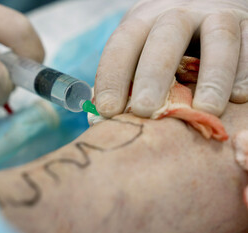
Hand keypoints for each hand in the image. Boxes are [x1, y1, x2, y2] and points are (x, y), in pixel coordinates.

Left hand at [95, 0, 247, 117]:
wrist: (204, 5)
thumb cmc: (162, 45)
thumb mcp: (140, 51)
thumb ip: (126, 78)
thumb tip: (102, 119)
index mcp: (143, 20)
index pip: (122, 44)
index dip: (112, 77)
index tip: (108, 111)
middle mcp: (178, 13)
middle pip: (165, 38)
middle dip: (153, 75)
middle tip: (145, 111)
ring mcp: (216, 16)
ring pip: (218, 38)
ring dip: (212, 77)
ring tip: (205, 111)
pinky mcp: (247, 24)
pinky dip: (245, 71)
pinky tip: (239, 97)